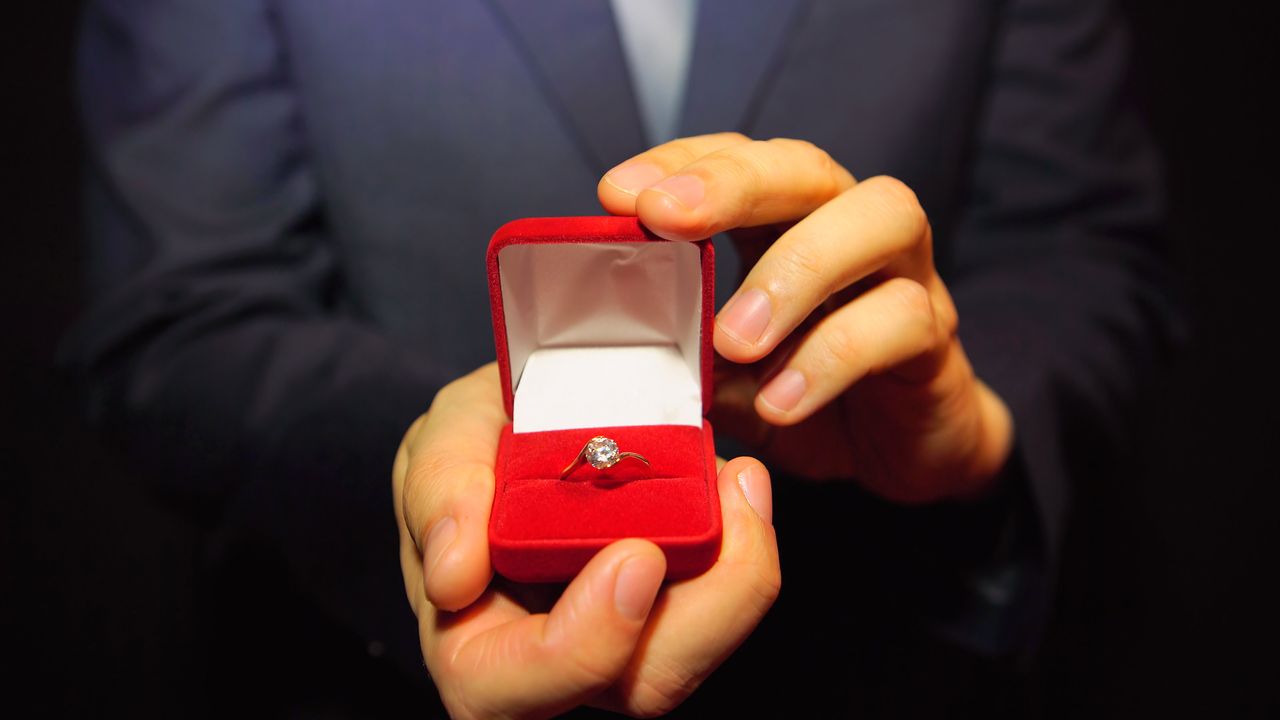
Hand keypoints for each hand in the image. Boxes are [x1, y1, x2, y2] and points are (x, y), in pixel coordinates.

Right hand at [393, 363, 780, 717]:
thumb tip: (452, 574)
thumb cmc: (481, 439)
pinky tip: (740, 484)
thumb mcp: (446, 435)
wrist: (535, 417)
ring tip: (742, 480)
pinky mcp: (678, 605)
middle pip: (639, 685)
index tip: (636, 558)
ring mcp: (625, 637)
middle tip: (733, 501)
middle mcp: (555, 659)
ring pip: (696, 648)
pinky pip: (722, 604)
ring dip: (739, 572)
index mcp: (470, 634)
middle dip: (709, 609)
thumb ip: (439, 489)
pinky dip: (741, 549)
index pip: (501, 687)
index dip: (575, 646)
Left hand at [599, 133, 1013, 501]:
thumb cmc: (807, 396)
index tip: (618, 191)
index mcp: (791, 224)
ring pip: (882, 219)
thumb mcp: (728, 376)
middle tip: (664, 217)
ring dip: (796, 270)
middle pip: (809, 167)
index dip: (683, 161)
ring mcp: (909, 276)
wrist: (904, 456)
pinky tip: (780, 403)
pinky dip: (831, 359)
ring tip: (734, 339)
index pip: (742, 159)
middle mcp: (854, 230)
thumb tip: (617, 345)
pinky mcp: (938, 340)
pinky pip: (902, 320)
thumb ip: (686, 352)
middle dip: (733, 183)